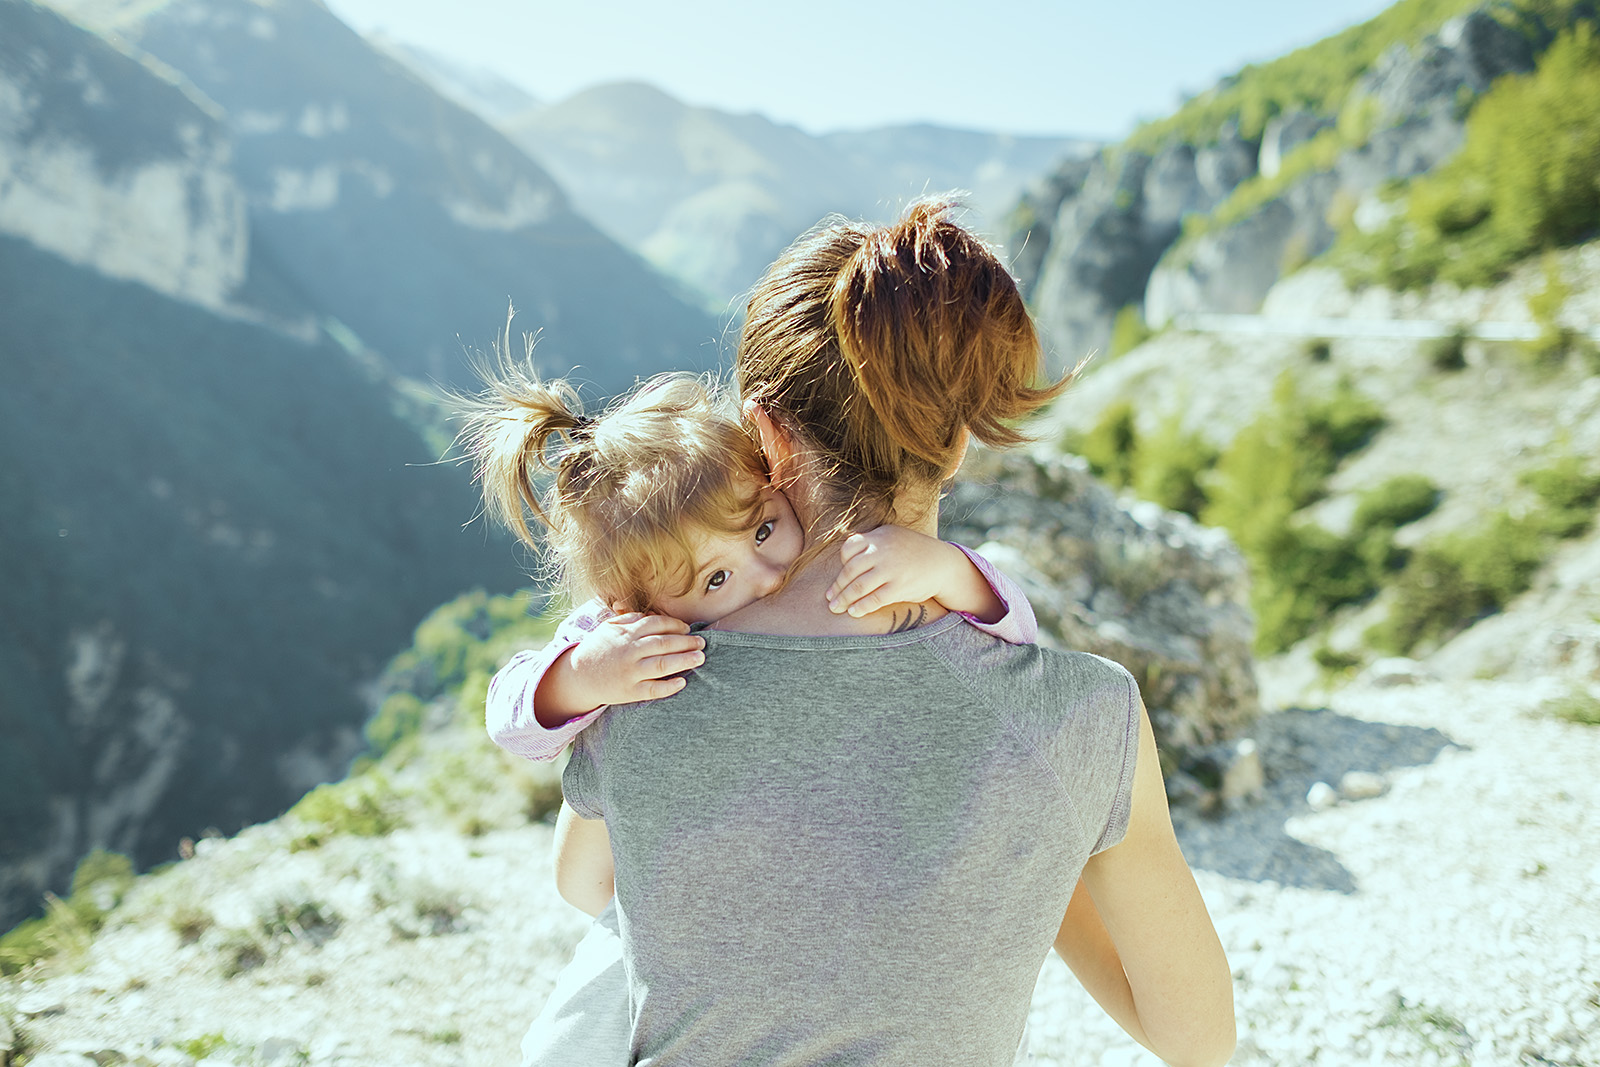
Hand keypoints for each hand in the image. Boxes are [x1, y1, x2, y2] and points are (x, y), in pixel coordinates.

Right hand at [553, 613, 705, 711]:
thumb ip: (630, 618)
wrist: (578, 676)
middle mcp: (629, 652)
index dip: (675, 625)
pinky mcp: (629, 692)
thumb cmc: (598, 649)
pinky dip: (669, 687)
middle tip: (702, 642)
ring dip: (684, 661)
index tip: (687, 629)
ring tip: (700, 658)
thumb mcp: (609, 627)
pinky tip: (683, 682)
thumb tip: (652, 614)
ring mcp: (630, 673)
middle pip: (663, 644)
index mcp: (625, 634)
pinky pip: (653, 690)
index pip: (656, 624)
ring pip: (662, 665)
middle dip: (686, 642)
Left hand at [826, 525, 966, 617]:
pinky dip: (861, 607)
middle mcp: (883, 551)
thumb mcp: (893, 537)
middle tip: (829, 598)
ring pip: (859, 586)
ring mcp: (891, 569)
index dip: (841, 561)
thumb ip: (872, 543)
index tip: (841, 574)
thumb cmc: (914, 552)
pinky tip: (854, 612)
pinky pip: (874, 599)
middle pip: (850, 569)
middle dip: (837, 586)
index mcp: (879, 537)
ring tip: (836, 608)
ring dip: (844, 599)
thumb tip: (846, 556)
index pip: (849, 547)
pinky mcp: (899, 587)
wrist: (943, 564)